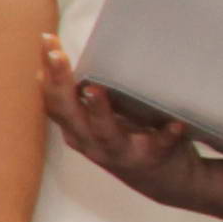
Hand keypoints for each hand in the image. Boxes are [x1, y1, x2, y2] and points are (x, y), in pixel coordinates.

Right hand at [39, 40, 203, 197]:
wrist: (168, 182)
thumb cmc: (133, 140)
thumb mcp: (103, 120)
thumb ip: (88, 96)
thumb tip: (76, 52)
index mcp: (78, 129)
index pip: (54, 99)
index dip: (47, 71)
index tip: (47, 39)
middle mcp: (91, 142)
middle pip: (67, 113)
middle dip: (59, 82)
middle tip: (55, 53)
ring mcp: (120, 153)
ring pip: (104, 133)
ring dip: (99, 111)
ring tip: (95, 90)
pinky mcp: (151, 159)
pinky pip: (158, 147)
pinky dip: (165, 136)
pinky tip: (176, 125)